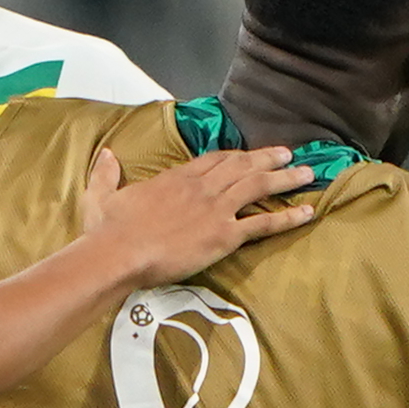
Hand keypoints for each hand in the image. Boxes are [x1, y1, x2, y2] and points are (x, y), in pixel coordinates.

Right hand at [78, 138, 317, 287]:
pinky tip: (307, 213)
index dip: (235, 155)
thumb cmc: (107, 230)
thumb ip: (106, 174)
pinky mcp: (224, 235)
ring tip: (307, 174)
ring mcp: (215, 209)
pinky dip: (287, 217)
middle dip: (268, 158)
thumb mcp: (101, 196)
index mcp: (176, 178)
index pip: (214, 160)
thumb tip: (105, 154)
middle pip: (243, 166)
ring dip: (286, 178)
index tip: (249, 154)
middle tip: (288, 154)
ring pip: (259, 186)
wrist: (117, 253)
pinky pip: (263, 223)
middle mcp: (202, 188)